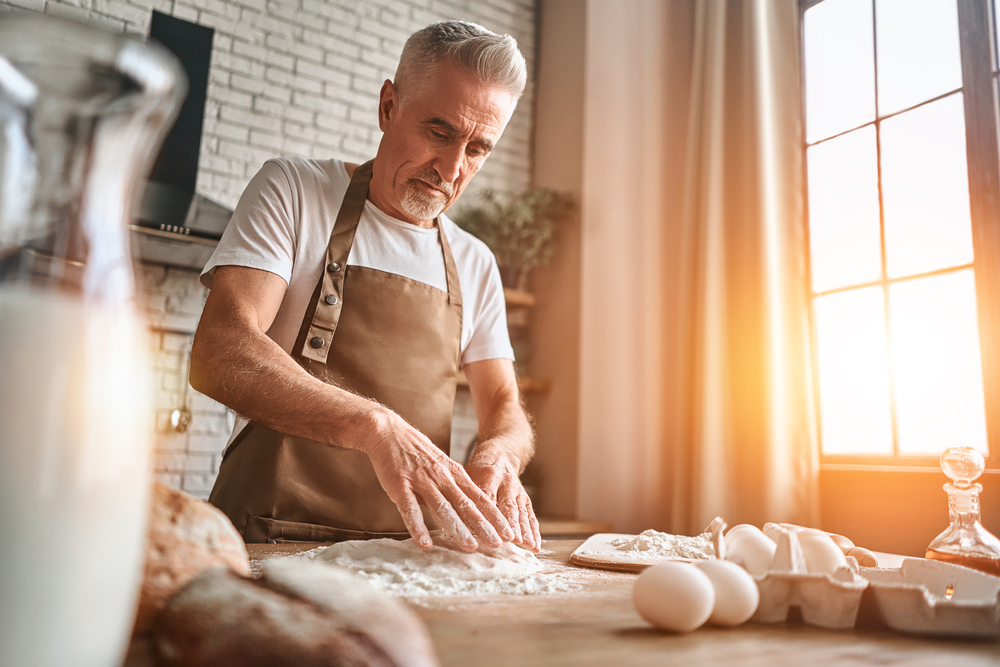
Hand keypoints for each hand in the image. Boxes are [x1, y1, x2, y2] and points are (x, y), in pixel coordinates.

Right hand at [361, 408, 514, 551]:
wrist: (388, 431)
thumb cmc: (415, 451)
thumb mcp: (441, 466)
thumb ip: (452, 487)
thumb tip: (466, 510)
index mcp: (454, 473)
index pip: (479, 498)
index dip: (494, 516)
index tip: (508, 532)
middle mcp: (441, 477)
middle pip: (466, 505)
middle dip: (484, 525)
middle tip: (499, 544)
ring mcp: (421, 481)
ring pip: (443, 508)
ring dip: (458, 528)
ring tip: (471, 547)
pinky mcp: (400, 485)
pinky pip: (410, 509)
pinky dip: (418, 527)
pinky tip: (425, 543)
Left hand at [466, 444, 540, 552]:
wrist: (502, 454)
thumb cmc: (478, 468)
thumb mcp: (467, 473)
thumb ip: (461, 492)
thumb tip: (450, 516)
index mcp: (488, 473)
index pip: (487, 495)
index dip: (488, 512)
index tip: (487, 528)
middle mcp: (506, 481)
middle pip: (508, 505)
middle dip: (510, 523)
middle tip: (511, 540)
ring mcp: (518, 490)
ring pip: (521, 511)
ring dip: (525, 529)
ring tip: (527, 545)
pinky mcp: (525, 498)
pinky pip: (530, 514)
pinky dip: (534, 530)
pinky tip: (535, 545)